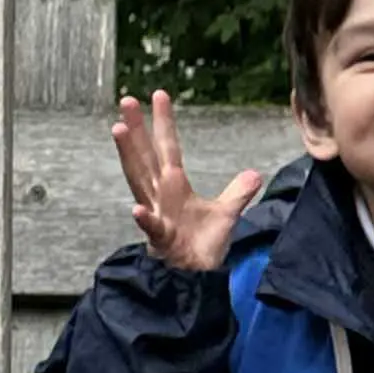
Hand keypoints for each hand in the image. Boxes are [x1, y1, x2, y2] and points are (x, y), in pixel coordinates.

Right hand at [111, 89, 262, 271]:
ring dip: (129, 156)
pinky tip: (137, 209)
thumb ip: (238, 193)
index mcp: (174, 186)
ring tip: (119, 130)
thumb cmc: (201, 245)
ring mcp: (158, 215)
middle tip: (126, 101)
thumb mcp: (226, 214)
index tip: (159, 95)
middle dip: (137, 129)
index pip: (168, 148)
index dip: (164, 123)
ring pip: (139, 181)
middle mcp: (161, 195)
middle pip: (146, 156)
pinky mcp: (161, 239)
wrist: (195, 277)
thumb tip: (254, 174)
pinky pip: (152, 227)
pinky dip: (145, 219)